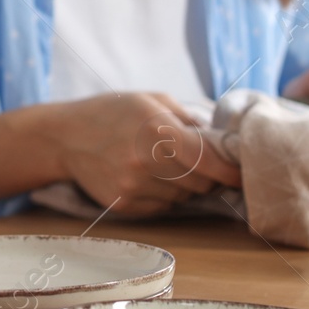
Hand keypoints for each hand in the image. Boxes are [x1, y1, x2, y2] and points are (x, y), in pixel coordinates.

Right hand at [52, 92, 242, 216]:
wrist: (65, 137)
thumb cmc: (113, 112)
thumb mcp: (152, 101)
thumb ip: (188, 121)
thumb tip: (222, 143)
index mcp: (157, 130)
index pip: (208, 161)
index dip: (231, 171)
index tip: (242, 174)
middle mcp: (145, 162)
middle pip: (200, 183)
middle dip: (208, 176)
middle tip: (199, 163)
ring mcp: (133, 187)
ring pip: (182, 198)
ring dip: (184, 186)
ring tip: (163, 165)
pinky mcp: (124, 205)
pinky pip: (161, 207)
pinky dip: (163, 195)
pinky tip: (145, 177)